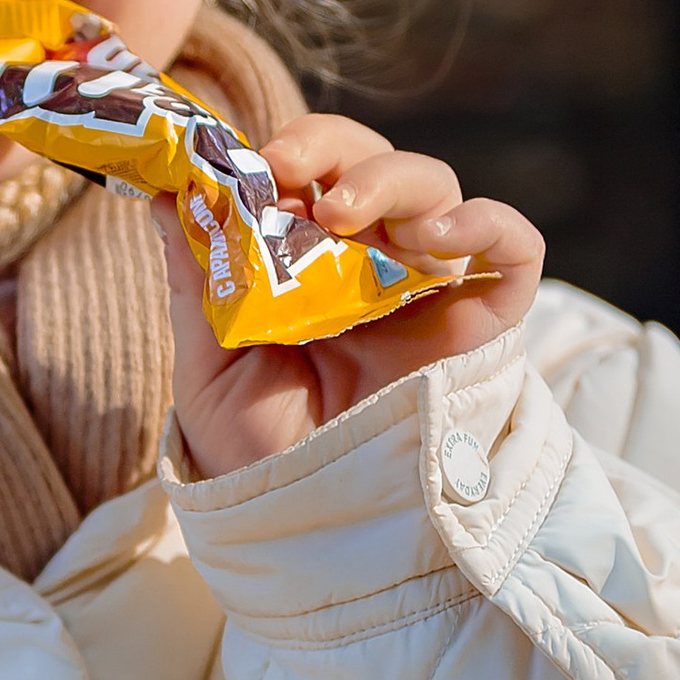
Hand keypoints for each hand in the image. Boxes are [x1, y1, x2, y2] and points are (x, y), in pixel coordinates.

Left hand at [160, 113, 544, 479]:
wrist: (313, 532)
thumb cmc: (263, 454)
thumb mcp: (211, 368)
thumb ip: (199, 283)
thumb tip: (163, 195)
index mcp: (309, 261)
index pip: (309, 172)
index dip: (285, 151)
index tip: (246, 163)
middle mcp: (375, 263)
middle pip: (373, 162)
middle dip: (331, 148)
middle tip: (287, 168)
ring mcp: (432, 289)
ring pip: (436, 189)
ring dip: (390, 180)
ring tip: (341, 213)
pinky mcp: (485, 324)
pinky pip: (515, 250)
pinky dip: (489, 222)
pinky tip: (438, 236)